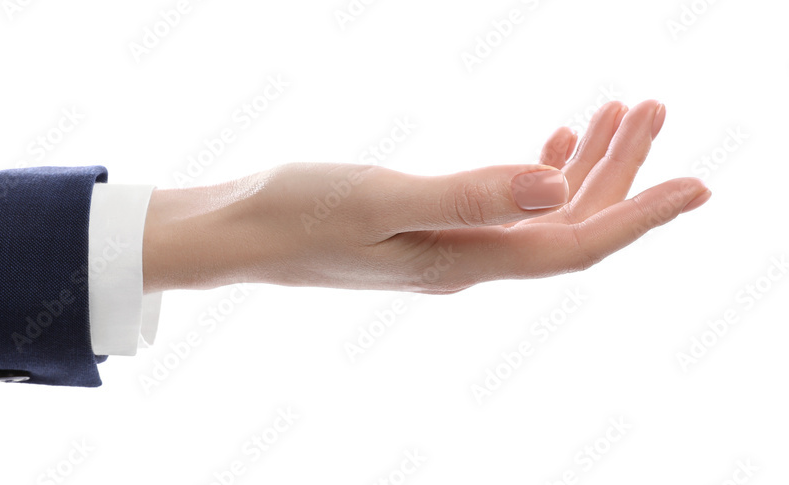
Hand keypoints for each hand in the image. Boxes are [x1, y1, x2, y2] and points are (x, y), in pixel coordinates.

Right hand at [142, 100, 710, 293]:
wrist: (236, 233)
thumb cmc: (295, 213)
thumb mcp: (379, 198)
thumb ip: (466, 195)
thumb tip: (554, 188)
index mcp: (464, 262)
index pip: (574, 246)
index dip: (640, 217)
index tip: (700, 184)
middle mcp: (466, 262)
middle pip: (567, 225)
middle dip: (621, 173)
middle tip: (653, 106)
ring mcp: (447, 246)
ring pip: (539, 213)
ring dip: (583, 166)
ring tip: (618, 110)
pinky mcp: (425, 228)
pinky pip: (504, 206)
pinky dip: (537, 171)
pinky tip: (552, 142)